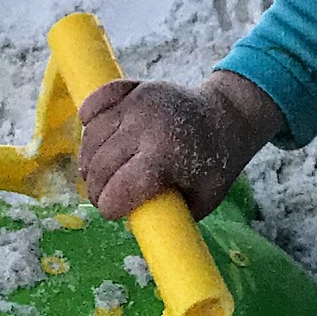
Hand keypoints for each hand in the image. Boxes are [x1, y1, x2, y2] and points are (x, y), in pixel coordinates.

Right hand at [77, 71, 283, 219]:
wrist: (227, 117)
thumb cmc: (215, 164)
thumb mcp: (203, 200)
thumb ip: (171, 216)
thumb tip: (136, 227)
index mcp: (166, 154)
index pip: (119, 188)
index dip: (109, 207)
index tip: (112, 213)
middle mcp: (147, 125)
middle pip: (100, 165)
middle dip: (96, 189)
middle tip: (103, 198)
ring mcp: (138, 102)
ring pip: (92, 136)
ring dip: (88, 161)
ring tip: (100, 175)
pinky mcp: (133, 88)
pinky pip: (96, 101)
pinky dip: (89, 119)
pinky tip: (96, 137)